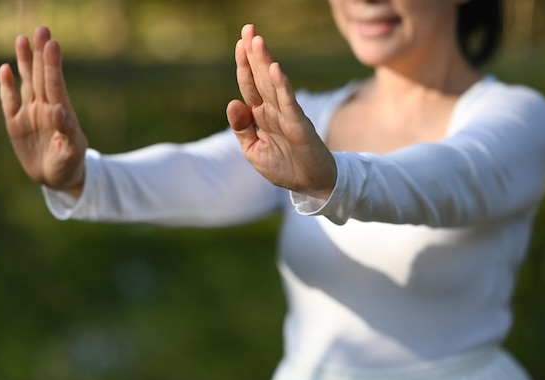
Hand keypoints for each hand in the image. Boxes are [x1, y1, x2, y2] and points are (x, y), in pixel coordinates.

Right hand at [0, 26, 86, 197]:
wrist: (58, 178)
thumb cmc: (70, 163)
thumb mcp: (73, 152)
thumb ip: (67, 131)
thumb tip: (58, 109)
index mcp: (62, 113)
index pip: (56, 85)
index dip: (53, 65)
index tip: (52, 45)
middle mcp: (46, 108)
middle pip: (42, 77)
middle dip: (41, 55)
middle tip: (42, 30)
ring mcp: (30, 114)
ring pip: (26, 83)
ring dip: (24, 62)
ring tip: (23, 40)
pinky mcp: (15, 123)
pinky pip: (9, 101)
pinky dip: (7, 87)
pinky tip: (5, 69)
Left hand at [226, 24, 336, 198]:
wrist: (311, 185)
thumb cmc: (284, 167)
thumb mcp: (254, 151)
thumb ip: (242, 129)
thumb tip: (233, 103)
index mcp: (261, 116)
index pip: (250, 86)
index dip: (244, 66)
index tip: (240, 43)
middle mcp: (274, 111)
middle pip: (260, 78)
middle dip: (253, 54)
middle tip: (248, 29)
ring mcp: (287, 116)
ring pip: (273, 85)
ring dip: (265, 63)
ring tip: (257, 41)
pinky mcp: (299, 126)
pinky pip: (288, 103)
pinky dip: (281, 86)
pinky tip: (274, 70)